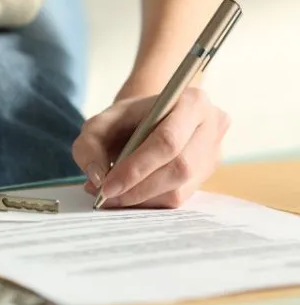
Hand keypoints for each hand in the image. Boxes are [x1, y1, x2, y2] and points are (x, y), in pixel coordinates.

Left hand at [72, 87, 230, 207]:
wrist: (150, 119)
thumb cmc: (127, 119)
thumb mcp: (101, 122)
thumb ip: (90, 145)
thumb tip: (97, 177)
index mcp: (192, 102)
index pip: (167, 141)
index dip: (136, 168)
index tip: (107, 186)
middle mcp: (212, 127)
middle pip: (178, 168)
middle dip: (138, 188)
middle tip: (106, 196)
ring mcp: (214, 153)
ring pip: (180, 189)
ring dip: (142, 199)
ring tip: (113, 197)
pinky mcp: (208, 175)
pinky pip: (180, 199)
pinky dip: (150, 202)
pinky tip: (130, 196)